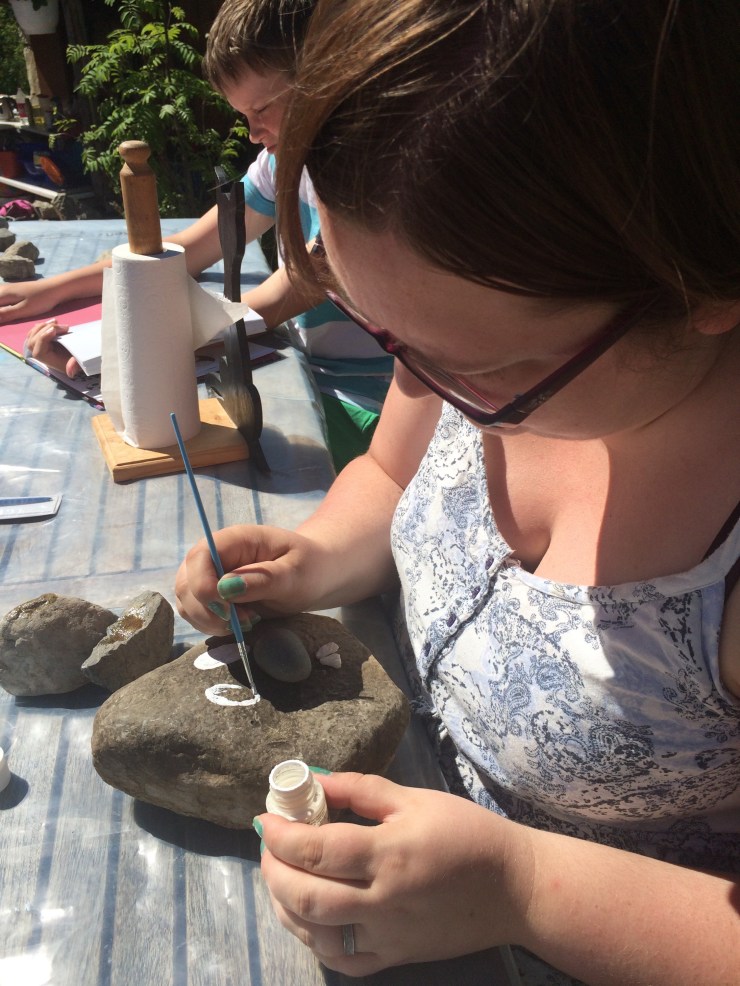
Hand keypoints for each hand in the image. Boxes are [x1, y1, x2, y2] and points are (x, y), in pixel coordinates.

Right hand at [0, 279, 60, 323]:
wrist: (54, 289)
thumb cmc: (40, 300)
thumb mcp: (23, 310)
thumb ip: (6, 314)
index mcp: (3, 294)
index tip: (2, 320)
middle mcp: (2, 289)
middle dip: (0, 313)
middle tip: (5, 320)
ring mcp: (7, 288)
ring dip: (1, 310)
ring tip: (5, 318)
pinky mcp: (12, 291)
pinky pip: (2, 298)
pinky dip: (3, 306)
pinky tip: (6, 311)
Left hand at [24, 318, 81, 377]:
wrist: (80, 354)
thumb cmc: (80, 358)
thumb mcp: (80, 362)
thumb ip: (75, 365)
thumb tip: (70, 372)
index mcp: (48, 361)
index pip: (38, 350)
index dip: (43, 339)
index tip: (54, 330)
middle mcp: (40, 355)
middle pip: (33, 341)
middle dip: (46, 330)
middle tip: (65, 327)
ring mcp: (38, 346)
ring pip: (32, 335)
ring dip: (43, 326)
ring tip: (57, 322)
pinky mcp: (40, 340)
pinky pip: (35, 332)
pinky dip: (42, 326)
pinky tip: (52, 322)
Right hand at [175, 524, 334, 633]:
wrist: (315, 576)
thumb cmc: (309, 568)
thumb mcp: (295, 573)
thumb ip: (263, 580)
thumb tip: (225, 588)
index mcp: (235, 540)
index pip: (200, 557)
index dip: (203, 586)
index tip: (227, 611)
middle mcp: (216, 556)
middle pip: (186, 582)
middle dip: (208, 610)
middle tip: (246, 620)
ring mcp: (210, 576)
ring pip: (187, 602)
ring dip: (210, 621)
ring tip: (248, 621)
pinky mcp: (212, 596)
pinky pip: (196, 614)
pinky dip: (212, 626)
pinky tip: (240, 624)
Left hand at [255, 773, 533, 975]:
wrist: (514, 888)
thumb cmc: (467, 833)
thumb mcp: (416, 798)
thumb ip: (362, 789)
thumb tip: (315, 779)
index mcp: (391, 854)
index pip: (318, 850)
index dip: (282, 835)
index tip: (265, 818)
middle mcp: (384, 901)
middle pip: (307, 896)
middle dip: (273, 869)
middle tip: (269, 844)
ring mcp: (388, 936)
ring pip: (315, 934)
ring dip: (284, 904)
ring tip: (280, 875)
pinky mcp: (395, 958)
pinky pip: (341, 961)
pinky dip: (312, 939)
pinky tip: (306, 915)